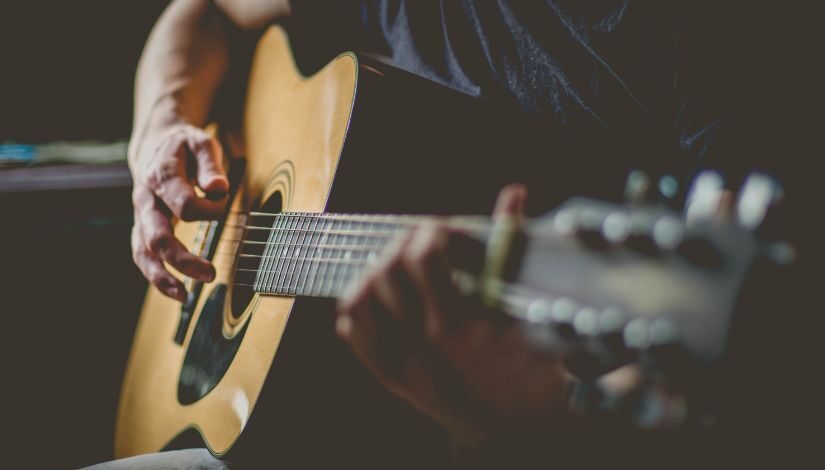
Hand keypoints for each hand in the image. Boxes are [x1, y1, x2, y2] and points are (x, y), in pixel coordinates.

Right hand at [129, 122, 228, 300]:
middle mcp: (146, 199)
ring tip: (184, 296)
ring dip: (162, 277)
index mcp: (161, 176)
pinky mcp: (143, 227)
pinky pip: (143, 255)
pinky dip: (156, 276)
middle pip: (158, 236)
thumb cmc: (184, 146)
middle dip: (182, 259)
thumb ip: (210, 165)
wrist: (156, 145)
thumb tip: (218, 188)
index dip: (210, 209)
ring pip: (143, 252)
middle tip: (210, 274)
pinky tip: (177, 292)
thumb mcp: (202, 143)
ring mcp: (141, 216)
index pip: (185, 205)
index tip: (224, 201)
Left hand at [336, 186, 572, 445]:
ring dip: (377, 273)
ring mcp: (401, 365)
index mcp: (460, 327)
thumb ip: (517, 247)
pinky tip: (384, 298)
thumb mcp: (536, 313)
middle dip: (402, 246)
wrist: (519, 437)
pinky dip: (362, 308)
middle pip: (384, 272)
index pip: (422, 257)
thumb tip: (513, 192)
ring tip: (402, 266)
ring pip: (359, 301)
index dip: (431, 232)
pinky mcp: (392, 378)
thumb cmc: (537, 375)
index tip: (445, 230)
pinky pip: (354, 333)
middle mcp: (422, 347)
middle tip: (423, 242)